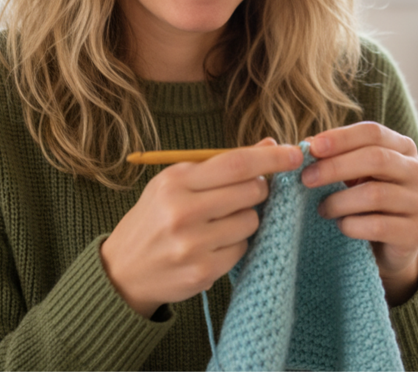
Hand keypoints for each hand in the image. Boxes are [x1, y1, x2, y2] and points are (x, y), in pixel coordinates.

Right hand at [100, 139, 302, 317]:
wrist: (123, 269)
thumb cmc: (156, 216)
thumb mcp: (177, 182)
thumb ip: (221, 164)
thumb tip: (269, 144)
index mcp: (176, 181)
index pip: (235, 163)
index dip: (270, 158)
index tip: (294, 154)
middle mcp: (183, 211)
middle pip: (251, 191)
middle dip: (259, 189)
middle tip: (246, 192)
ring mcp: (193, 244)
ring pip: (251, 221)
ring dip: (247, 218)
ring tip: (222, 221)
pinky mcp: (202, 272)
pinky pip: (242, 249)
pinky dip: (236, 244)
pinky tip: (214, 243)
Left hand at [302, 122, 417, 304]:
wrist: (387, 243)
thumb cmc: (364, 197)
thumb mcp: (351, 171)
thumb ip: (332, 155)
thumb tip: (307, 144)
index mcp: (402, 147)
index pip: (373, 132)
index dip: (341, 138)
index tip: (312, 147)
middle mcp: (417, 171)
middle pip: (376, 159)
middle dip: (335, 167)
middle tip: (306, 178)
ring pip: (375, 194)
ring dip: (339, 201)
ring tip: (322, 208)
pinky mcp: (414, 233)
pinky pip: (378, 226)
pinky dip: (352, 226)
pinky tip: (341, 226)